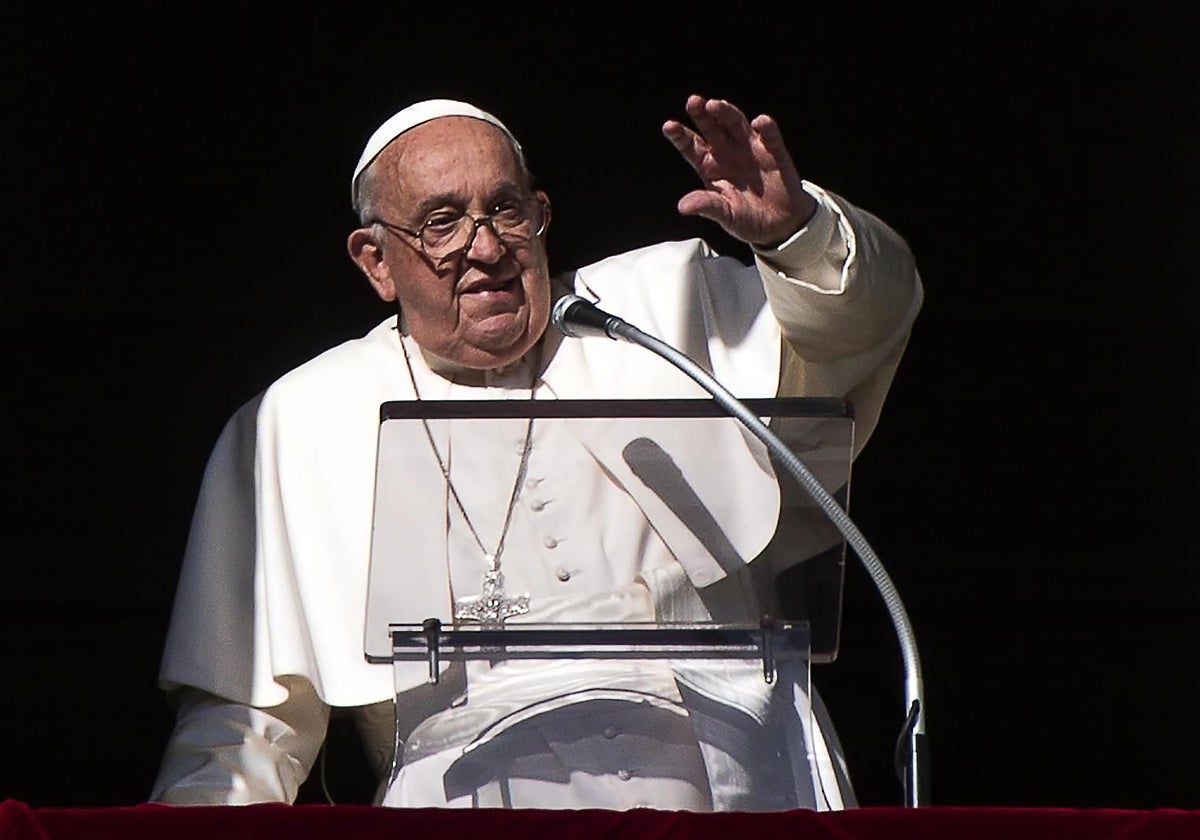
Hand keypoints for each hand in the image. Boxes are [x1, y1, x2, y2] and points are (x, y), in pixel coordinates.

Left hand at [662, 95, 815, 245]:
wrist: (780, 225)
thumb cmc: (747, 218)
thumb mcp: (725, 215)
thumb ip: (706, 206)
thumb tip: (683, 206)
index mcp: (710, 166)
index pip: (691, 147)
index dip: (680, 136)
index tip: (669, 126)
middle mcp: (727, 152)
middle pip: (712, 127)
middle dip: (702, 114)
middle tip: (694, 103)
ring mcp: (750, 149)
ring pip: (736, 124)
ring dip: (726, 113)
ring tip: (715, 106)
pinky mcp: (774, 152)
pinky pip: (769, 136)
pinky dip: (766, 128)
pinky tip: (760, 122)